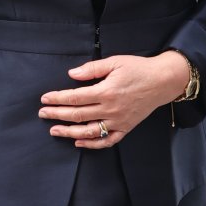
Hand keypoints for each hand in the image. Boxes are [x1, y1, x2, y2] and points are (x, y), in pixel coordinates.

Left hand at [39, 51, 189, 147]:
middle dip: (57, 114)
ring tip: (54, 130)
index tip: (45, 98)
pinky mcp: (126, 128)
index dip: (57, 98)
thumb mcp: (115, 62)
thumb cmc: (139, 69)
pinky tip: (79, 142)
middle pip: (77, 115)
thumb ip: (92, 69)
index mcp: (106, 91)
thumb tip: (71, 74)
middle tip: (42, 114)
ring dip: (69, 132)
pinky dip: (92, 144)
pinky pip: (107, 140)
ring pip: (88, 131)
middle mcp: (110, 109)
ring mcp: (118, 121)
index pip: (74, 97)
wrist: (163, 81)